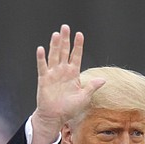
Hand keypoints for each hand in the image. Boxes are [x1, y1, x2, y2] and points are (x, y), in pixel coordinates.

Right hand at [30, 24, 104, 143]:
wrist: (56, 117)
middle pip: (64, 52)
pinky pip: (42, 67)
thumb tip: (103, 79)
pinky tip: (41, 49)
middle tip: (65, 27)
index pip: (76, 56)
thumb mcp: (84, 97)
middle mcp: (63, 71)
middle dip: (65, 40)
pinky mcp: (44, 79)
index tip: (80, 34)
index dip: (78, 46)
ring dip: (54, 45)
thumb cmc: (70, 108)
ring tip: (56, 34)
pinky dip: (41, 58)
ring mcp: (53, 74)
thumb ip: (92, 87)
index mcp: (73, 74)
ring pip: (54, 56)